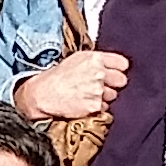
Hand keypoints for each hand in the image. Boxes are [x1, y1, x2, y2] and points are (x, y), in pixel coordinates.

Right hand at [13, 48, 127, 124]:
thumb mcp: (77, 59)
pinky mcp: (95, 106)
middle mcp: (99, 73)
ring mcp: (98, 90)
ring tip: (88, 94)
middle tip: (102, 85)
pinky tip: (84, 102)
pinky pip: (105, 107)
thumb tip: (110, 66)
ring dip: (104, 96)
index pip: (122, 64)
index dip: (118, 69)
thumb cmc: (57, 76)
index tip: (114, 73)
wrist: (43, 94)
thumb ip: (96, 61)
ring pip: (113, 95)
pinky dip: (97, 107)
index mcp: (95, 58)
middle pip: (122, 80)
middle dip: (114, 84)